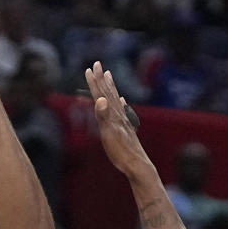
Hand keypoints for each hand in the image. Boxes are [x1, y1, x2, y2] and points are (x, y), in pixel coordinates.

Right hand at [86, 61, 149, 178]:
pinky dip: (121, 103)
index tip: (90, 68)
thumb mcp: (109, 135)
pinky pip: (123, 111)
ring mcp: (124, 121)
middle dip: (102, 79)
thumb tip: (99, 99)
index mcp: (113, 115)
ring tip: (109, 75)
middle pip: (109, 93)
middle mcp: (119, 115)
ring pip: (116, 99)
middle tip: (98, 64)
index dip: (95, 82)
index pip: (101, 95)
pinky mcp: (127, 128)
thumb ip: (103, 117)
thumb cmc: (121, 152)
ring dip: (111, 87)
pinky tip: (122, 100)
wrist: (137, 165)